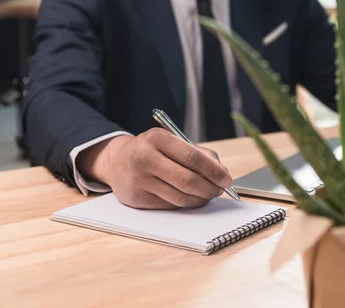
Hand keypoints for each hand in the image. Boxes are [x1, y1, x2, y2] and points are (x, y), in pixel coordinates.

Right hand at [76, 129, 232, 208]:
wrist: (117, 161)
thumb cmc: (153, 150)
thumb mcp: (172, 142)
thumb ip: (199, 153)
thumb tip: (222, 172)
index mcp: (157, 138)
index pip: (193, 158)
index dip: (214, 171)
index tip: (227, 179)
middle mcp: (145, 158)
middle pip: (187, 180)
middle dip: (209, 188)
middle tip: (220, 190)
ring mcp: (139, 180)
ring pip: (180, 197)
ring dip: (200, 199)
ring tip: (208, 195)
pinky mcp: (137, 199)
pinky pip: (170, 206)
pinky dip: (186, 204)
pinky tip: (191, 198)